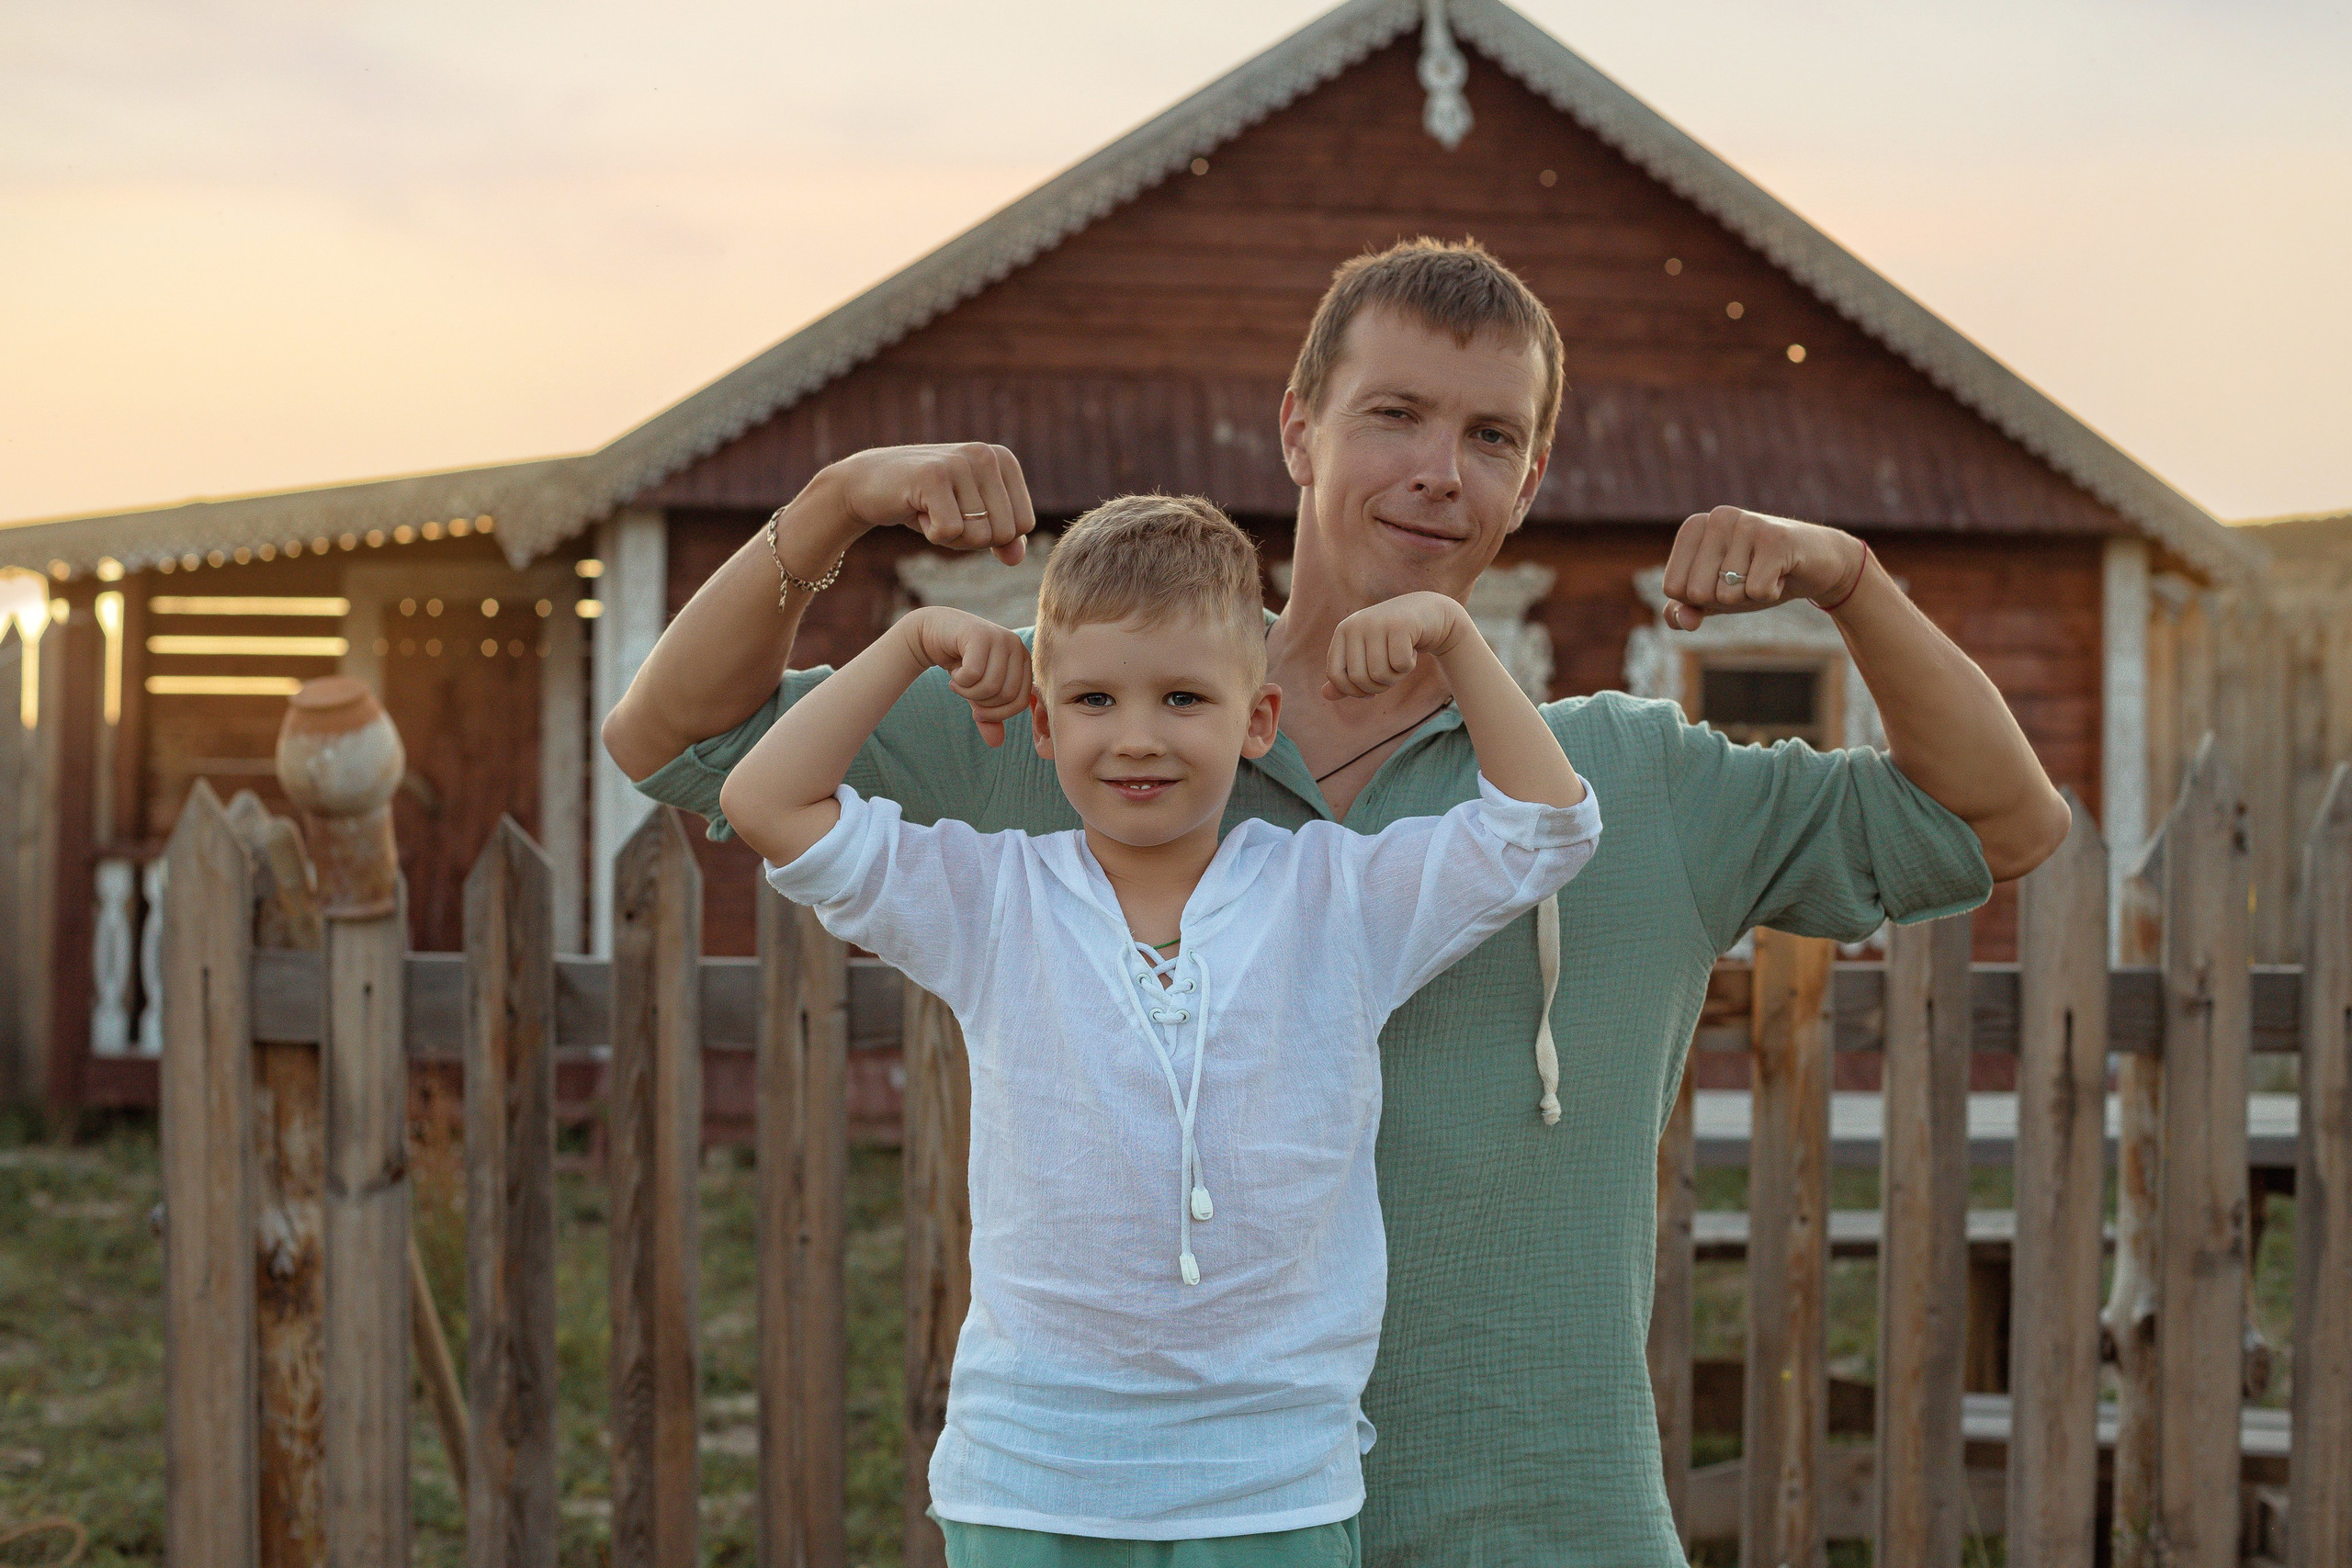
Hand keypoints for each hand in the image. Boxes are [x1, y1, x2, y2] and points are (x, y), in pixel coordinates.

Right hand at [825, 443, 1037, 564]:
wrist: (867, 484)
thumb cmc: (925, 502)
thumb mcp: (970, 518)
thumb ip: (1002, 538)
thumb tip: (1017, 559)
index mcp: (1004, 460)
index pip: (1023, 525)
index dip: (992, 535)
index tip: (963, 512)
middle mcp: (986, 455)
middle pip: (1004, 533)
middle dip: (971, 538)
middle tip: (943, 513)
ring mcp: (960, 462)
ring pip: (979, 535)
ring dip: (950, 535)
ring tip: (930, 509)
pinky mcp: (933, 476)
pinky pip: (950, 532)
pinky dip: (931, 534)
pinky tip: (918, 510)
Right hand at [903, 608, 1031, 745]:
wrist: (934, 632)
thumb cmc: (961, 663)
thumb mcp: (977, 692)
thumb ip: (989, 715)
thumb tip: (996, 742)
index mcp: (1023, 661)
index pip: (1020, 702)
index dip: (997, 714)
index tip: (976, 711)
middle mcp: (1016, 646)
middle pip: (1006, 695)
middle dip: (981, 703)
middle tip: (964, 692)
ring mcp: (1000, 638)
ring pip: (991, 686)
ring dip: (967, 692)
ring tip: (958, 682)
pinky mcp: (980, 634)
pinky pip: (973, 674)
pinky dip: (959, 681)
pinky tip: (954, 670)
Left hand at [1321, 592, 1466, 699]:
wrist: (1429, 613)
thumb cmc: (1394, 640)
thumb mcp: (1367, 657)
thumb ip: (1347, 677)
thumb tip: (1325, 695)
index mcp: (1343, 631)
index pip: (1334, 675)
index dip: (1352, 691)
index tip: (1369, 691)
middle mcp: (1356, 624)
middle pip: (1358, 679)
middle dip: (1378, 687)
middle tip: (1390, 674)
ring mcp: (1377, 623)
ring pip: (1379, 675)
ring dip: (1395, 677)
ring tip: (1401, 661)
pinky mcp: (1400, 625)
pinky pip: (1400, 665)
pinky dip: (1408, 666)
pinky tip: (1412, 650)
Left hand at [1660, 506, 1866, 629]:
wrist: (1816, 565)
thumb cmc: (1758, 577)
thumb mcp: (1715, 597)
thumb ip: (1686, 609)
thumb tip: (1680, 621)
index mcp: (1694, 527)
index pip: (1673, 587)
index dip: (1701, 599)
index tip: (1726, 580)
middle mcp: (1717, 517)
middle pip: (1696, 592)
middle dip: (1725, 599)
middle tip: (1750, 577)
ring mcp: (1746, 523)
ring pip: (1727, 594)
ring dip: (1750, 596)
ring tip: (1767, 572)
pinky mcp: (1775, 538)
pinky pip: (1756, 591)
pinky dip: (1771, 594)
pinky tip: (1782, 573)